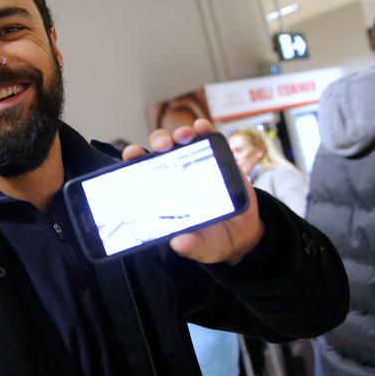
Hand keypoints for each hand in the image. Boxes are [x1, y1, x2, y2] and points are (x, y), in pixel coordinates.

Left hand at [123, 118, 263, 263]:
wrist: (242, 234)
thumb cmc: (212, 239)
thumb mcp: (201, 247)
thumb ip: (190, 246)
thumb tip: (179, 243)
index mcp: (163, 193)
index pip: (143, 172)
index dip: (135, 161)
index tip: (132, 154)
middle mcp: (177, 174)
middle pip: (161, 151)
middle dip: (159, 142)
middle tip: (162, 146)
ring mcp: (197, 164)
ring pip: (182, 141)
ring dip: (179, 134)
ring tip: (183, 137)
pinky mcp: (219, 159)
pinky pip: (208, 139)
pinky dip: (204, 130)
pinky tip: (201, 129)